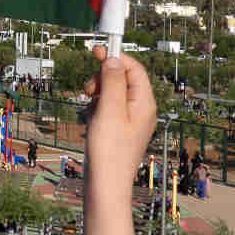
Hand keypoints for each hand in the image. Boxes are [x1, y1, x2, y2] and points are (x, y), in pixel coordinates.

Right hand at [85, 47, 155, 193]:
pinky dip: (97, 108)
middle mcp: (141, 110)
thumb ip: (112, 81)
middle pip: (122, 79)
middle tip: (89, 89)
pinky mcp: (119, 129)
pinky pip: (108, 108)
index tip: (97, 51)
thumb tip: (114, 60)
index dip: (116, 57)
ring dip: (98, 93)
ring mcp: (130, 120)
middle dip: (103, 78)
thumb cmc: (110, 150)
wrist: (106, 183)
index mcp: (144, 103)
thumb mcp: (109, 110)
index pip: (134, 69)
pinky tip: (92, 120)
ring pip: (112, 92)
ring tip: (90, 108)